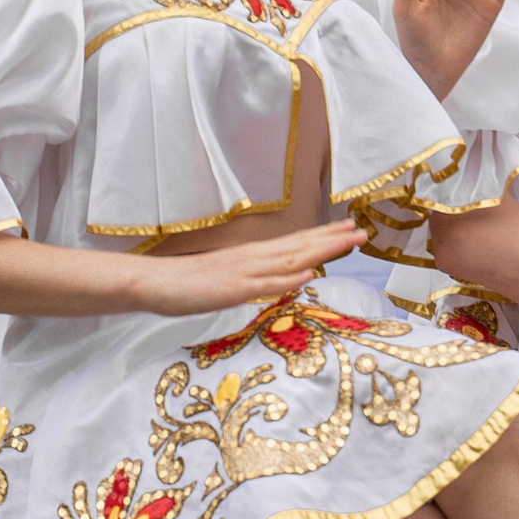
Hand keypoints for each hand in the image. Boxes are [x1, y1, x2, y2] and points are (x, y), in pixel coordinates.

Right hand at [141, 221, 360, 319]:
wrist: (154, 282)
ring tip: (347, 242)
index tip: (350, 228)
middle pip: (300, 246)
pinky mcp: (231, 289)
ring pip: (289, 259)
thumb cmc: (189, 282)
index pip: (296, 242)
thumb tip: (281, 276)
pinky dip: (287, 278)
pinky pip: (263, 284)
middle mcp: (253, 258)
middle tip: (364, 231)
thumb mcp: (230, 277)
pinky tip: (308, 272)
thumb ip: (255, 276)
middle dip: (333, 239)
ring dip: (321, 250)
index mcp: (253, 255)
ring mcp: (243, 272)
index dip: (325, 235)